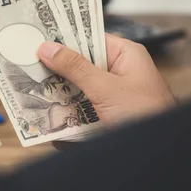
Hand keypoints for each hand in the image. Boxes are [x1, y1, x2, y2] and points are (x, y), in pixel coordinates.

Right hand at [38, 33, 175, 127]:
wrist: (158, 152)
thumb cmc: (147, 114)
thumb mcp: (105, 88)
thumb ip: (75, 67)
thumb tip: (49, 48)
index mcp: (125, 55)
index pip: (89, 37)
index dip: (65, 37)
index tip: (39, 38)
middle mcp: (119, 71)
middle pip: (81, 63)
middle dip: (58, 68)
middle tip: (31, 66)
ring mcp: (113, 94)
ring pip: (78, 86)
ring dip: (61, 92)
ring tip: (36, 91)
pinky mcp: (107, 113)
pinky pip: (82, 106)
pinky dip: (68, 110)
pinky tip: (51, 114)